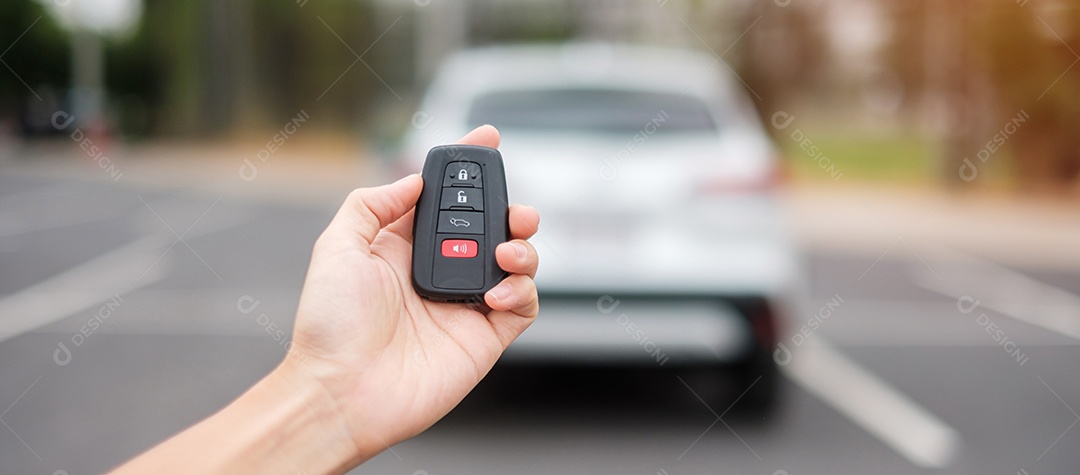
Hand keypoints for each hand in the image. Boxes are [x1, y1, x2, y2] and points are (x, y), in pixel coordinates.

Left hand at [283, 125, 539, 461]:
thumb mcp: (337, 245)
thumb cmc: (329, 326)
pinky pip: (524, 304)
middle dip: (511, 208)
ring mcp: (464, 305)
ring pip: (516, 261)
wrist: (341, 391)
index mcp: (405, 246)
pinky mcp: (484, 338)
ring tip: (506, 252)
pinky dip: (522, 290)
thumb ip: (374, 203)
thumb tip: (415, 178)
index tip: (486, 138)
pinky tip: (498, 291)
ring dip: (522, 247)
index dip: (467, 166)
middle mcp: (439, 271)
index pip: (445, 198)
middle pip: (491, 227)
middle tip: (515, 210)